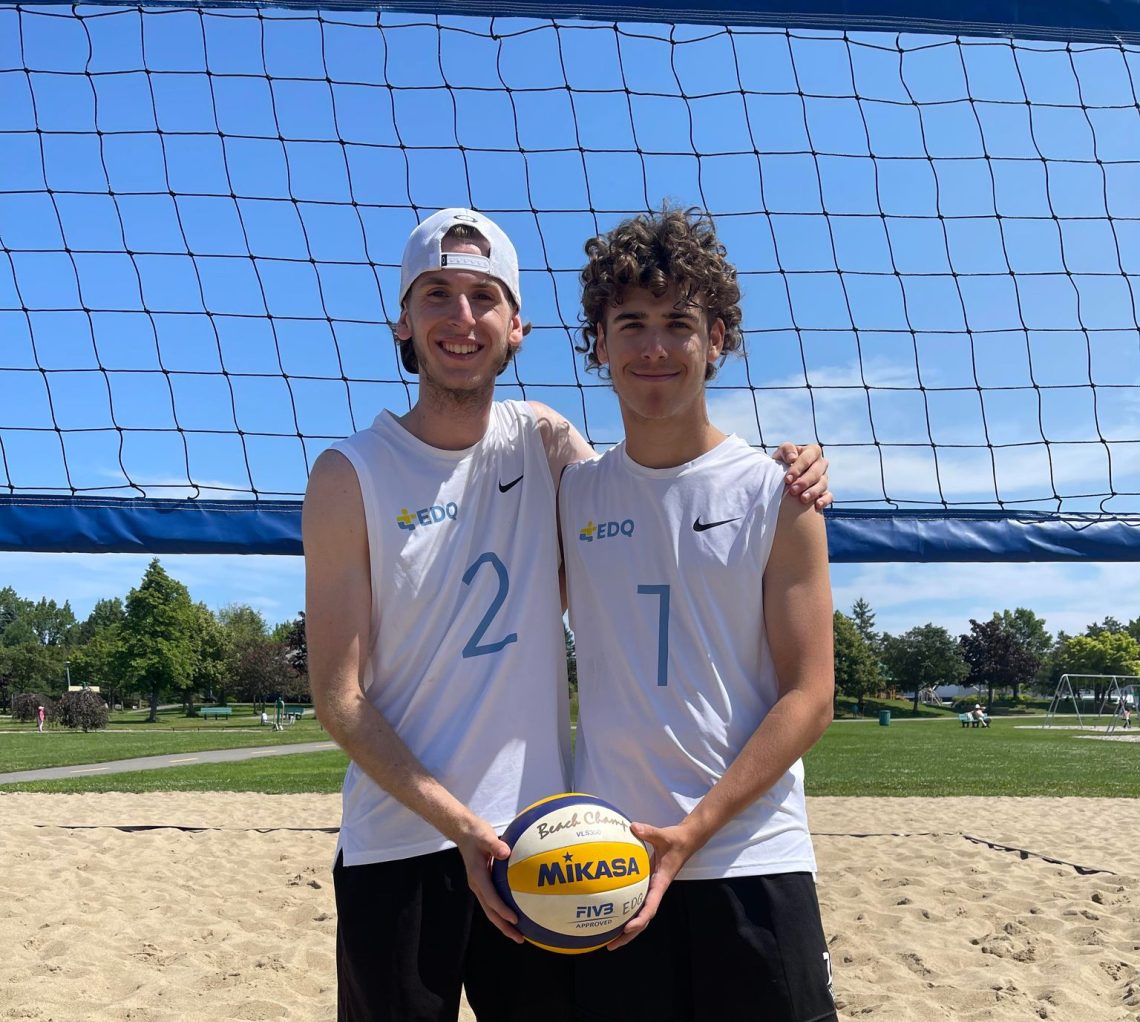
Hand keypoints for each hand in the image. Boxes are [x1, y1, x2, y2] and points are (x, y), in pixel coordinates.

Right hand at [455, 819, 523, 942]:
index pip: (490, 898)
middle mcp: (477, 885)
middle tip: (519, 938)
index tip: (515, 919)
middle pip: (490, 912)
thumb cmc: (476, 834)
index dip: (502, 910)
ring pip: (491, 910)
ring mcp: (480, 886)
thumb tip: (506, 852)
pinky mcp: (484, 884)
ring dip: (503, 923)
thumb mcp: (485, 836)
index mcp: (477, 876)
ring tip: (519, 934)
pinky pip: (493, 902)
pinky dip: (503, 911)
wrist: (464, 832)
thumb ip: (495, 844)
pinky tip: (516, 913)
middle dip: (504, 926)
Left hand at [606, 820, 696, 950]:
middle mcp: (656, 891)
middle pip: (643, 920)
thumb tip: (633, 827)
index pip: (650, 907)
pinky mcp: (648, 885)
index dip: (639, 919)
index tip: (627, 928)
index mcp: (661, 883)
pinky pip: (636, 903)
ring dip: (626, 929)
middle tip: (610, 945)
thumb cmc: (676, 840)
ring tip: (607, 939)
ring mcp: (652, 890)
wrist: (687, 840)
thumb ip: (649, 832)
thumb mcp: (664, 835)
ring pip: (640, 915)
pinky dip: (625, 912)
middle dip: (628, 935)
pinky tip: (610, 915)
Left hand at [772, 442, 831, 510]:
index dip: (798, 468)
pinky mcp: (824, 492)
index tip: (787, 479)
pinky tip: (817, 505)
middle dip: (805, 481)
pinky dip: (824, 500)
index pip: (808, 457)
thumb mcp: (780, 453)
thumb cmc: (781, 463)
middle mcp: (820, 464)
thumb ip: (786, 450)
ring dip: (813, 492)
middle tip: (793, 490)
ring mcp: (824, 478)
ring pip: (823, 484)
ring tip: (803, 499)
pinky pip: (829, 496)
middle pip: (817, 471)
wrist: (780, 478)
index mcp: (812, 451)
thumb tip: (793, 458)